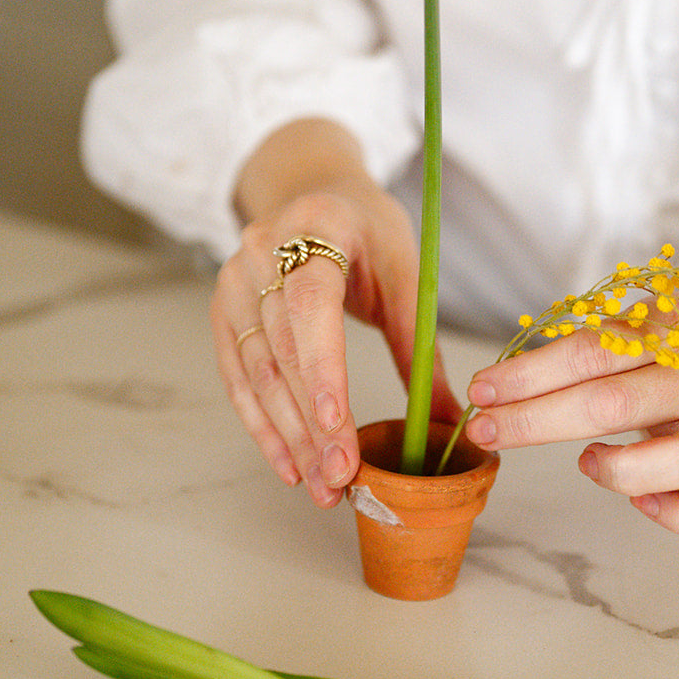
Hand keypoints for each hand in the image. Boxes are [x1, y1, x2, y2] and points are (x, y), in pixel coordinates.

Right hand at [212, 171, 457, 508]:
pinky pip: (239, 379)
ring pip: (259, 373)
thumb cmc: (368, 232)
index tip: (339, 426)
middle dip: (312, 422)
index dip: (323, 368)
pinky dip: (264, 427)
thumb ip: (421, 345)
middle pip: (283, 350)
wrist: (314, 193)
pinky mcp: (224, 312)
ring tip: (322, 485)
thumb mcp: (405, 269)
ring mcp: (234, 281)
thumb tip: (455, 420)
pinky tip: (288, 465)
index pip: (312, 304)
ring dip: (290, 437)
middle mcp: (262, 251)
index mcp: (317, 227)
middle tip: (341, 478)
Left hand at [463, 300, 678, 537]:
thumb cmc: (676, 345)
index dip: (529, 373)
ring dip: (619, 468)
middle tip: (486, 430)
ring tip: (585, 463)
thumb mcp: (637, 324)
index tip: (482, 388)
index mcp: (668, 330)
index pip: (589, 351)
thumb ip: (587, 347)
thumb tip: (503, 384)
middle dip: (537, 420)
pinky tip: (644, 504)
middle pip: (613, 403)